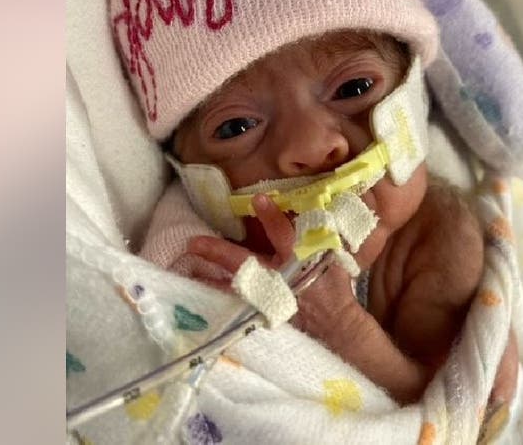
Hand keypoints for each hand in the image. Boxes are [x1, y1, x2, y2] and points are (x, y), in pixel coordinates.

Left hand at [186, 195, 359, 337]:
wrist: (336, 323)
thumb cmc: (333, 284)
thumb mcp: (331, 253)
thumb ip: (317, 230)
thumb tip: (303, 203)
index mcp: (300, 258)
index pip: (285, 234)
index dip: (272, 217)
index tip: (257, 198)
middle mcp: (280, 277)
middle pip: (246, 262)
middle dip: (219, 252)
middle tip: (193, 243)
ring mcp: (269, 296)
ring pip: (234, 287)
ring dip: (209, 279)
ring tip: (185, 272)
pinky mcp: (264, 312)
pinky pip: (236, 305)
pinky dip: (217, 300)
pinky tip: (199, 295)